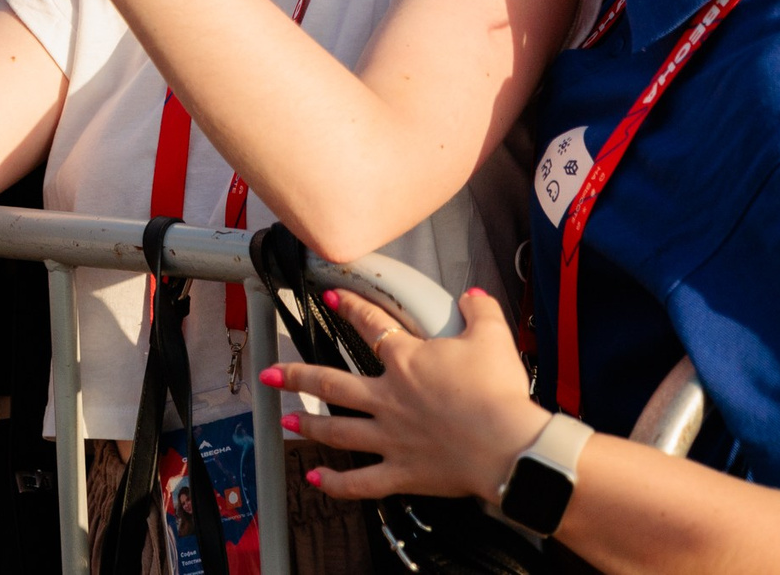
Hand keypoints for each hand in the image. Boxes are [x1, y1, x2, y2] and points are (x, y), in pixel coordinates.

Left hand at [265, 287, 548, 504]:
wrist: (508, 445)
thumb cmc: (499, 393)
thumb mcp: (492, 338)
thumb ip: (480, 312)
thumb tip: (473, 297)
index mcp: (407, 361)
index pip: (371, 325)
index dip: (350, 308)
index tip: (332, 299)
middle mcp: (388, 397)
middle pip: (331, 382)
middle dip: (296, 376)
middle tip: (271, 373)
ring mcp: (390, 437)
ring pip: (337, 429)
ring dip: (309, 423)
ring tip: (287, 419)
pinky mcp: (401, 472)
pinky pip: (360, 482)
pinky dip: (335, 484)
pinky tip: (316, 479)